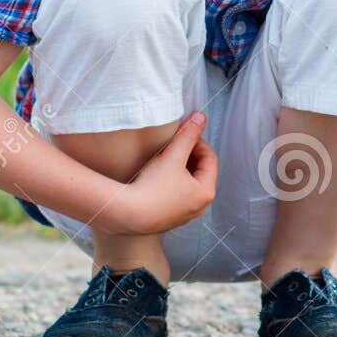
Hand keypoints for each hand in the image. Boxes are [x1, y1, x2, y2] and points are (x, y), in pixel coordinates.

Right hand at [107, 112, 217, 235]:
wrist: (126, 214)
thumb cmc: (151, 187)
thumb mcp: (173, 155)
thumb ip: (188, 135)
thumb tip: (201, 118)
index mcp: (206, 192)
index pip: (210, 159)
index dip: (198, 141)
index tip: (185, 133)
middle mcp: (198, 207)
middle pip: (200, 172)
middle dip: (189, 154)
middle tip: (175, 143)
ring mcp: (183, 215)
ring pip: (187, 183)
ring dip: (180, 167)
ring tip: (165, 157)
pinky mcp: (167, 218)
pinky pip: (176, 194)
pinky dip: (171, 182)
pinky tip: (157, 175)